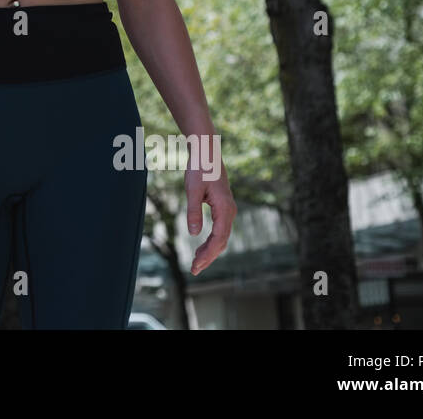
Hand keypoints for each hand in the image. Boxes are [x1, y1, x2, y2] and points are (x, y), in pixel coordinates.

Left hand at [185, 157, 235, 275]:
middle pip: (221, 241)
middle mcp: (230, 212)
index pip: (218, 239)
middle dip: (208, 257)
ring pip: (221, 237)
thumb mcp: (192, 189)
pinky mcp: (222, 208)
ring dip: (210, 251)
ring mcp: (227, 210)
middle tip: (194, 270)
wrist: (206, 153)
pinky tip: (201, 247)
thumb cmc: (199, 168)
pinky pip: (219, 230)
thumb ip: (193, 211)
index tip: (196, 265)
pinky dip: (211, 241)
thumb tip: (194, 234)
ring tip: (196, 262)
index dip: (208, 255)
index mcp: (225, 209)